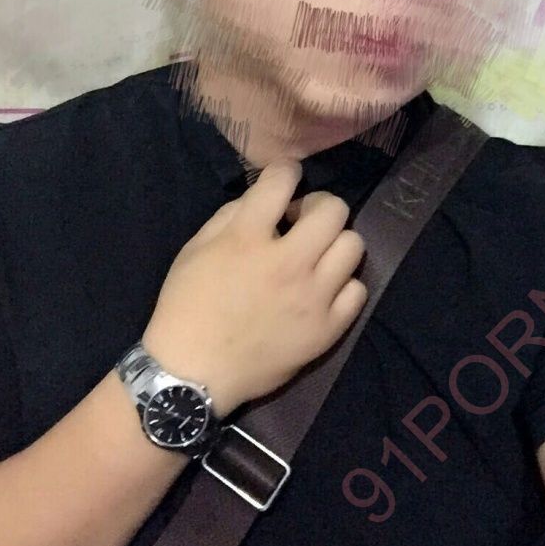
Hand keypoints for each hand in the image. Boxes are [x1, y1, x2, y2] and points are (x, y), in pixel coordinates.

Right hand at [142, 159, 367, 417]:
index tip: (284, 180)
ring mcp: (313, 298)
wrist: (192, 374)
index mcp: (248, 238)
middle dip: (317, 206)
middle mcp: (288, 262)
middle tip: (300, 223)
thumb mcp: (194, 249)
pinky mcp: (327, 329)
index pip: (283, 180)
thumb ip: (231, 216)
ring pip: (353, 246)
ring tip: (315, 256)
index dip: (285, 172)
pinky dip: (342, 285)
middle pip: (334, 209)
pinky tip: (322, 290)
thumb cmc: (186, 307)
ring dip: (334, 242)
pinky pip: (358, 291)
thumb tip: (264, 200)